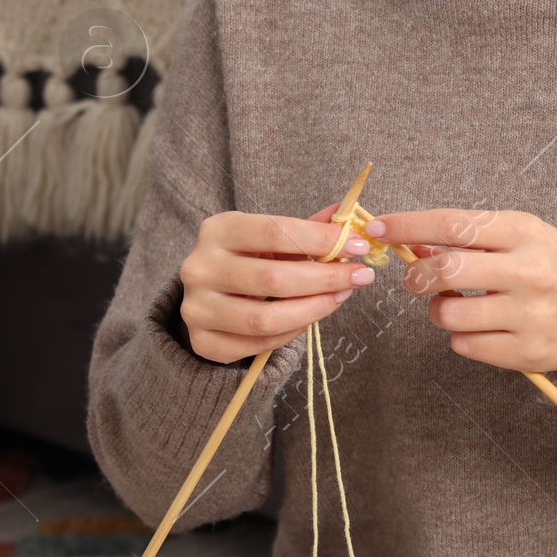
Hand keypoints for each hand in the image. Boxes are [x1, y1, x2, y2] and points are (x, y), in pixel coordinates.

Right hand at [180, 208, 375, 363]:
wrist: (207, 296)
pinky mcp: (203, 342)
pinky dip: (292, 333)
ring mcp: (197, 308)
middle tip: (360, 276)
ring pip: (265, 319)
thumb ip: (306, 229)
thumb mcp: (270, 238)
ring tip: (340, 297)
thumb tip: (347, 212)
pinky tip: (310, 318)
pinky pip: (259, 344)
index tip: (358, 246)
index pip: (274, 232)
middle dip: (325, 278)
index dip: (320, 239)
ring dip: (313, 310)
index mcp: (217, 231)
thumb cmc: (247, 260)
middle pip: (273, 278)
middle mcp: (199, 268)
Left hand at [375, 207, 556, 373]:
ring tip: (454, 306)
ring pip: (449, 314)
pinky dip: (461, 337)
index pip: (452, 223)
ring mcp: (529, 315)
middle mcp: (528, 270)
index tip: (378, 228)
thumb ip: (477, 238)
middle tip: (416, 280)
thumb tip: (416, 244)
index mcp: (525, 232)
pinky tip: (480, 328)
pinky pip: (466, 346)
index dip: (407, 225)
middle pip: (445, 270)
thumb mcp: (528, 237)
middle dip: (417, 276)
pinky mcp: (528, 352)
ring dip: (438, 311)